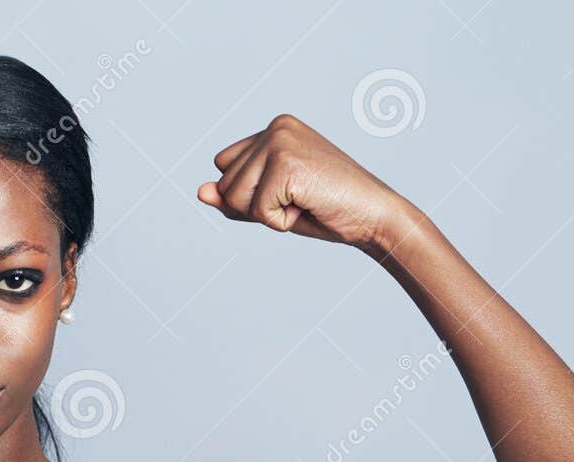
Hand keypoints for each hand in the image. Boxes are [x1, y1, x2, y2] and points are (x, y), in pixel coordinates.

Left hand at [197, 113, 407, 251]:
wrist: (373, 216)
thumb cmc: (325, 210)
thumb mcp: (271, 204)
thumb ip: (234, 198)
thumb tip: (200, 192)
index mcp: (273, 128)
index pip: (223, 169)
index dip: (250, 195)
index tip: (290, 192)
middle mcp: (275, 127)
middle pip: (225, 185)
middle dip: (256, 206)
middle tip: (299, 200)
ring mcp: (281, 141)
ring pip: (235, 198)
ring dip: (267, 215)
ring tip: (303, 202)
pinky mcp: (286, 163)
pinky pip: (257, 211)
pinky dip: (279, 222)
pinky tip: (308, 207)